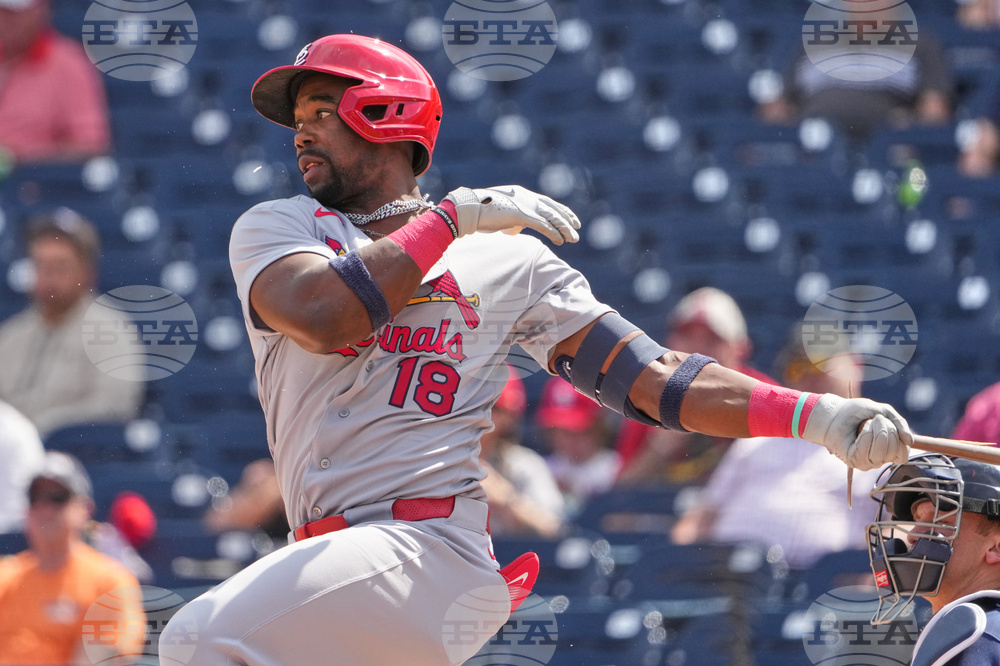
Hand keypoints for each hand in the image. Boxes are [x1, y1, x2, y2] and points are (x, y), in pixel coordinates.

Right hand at [444, 185, 580, 243]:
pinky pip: (542, 225)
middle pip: (553, 208)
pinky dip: (552, 233)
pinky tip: (560, 240)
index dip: (561, 210)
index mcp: (523, 194)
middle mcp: (527, 197)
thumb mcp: (502, 215)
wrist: (469, 210)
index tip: (571, 219)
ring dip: (564, 228)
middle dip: (567, 219)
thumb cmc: (482, 214)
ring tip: (573, 239)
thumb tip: (516, 229)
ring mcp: (524, 205)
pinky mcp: (520, 215)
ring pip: (551, 217)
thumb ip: (513, 219)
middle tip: (577, 228)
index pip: (548, 202)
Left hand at [802, 394, 912, 470]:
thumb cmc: (856, 412)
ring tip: (866, 424)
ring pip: (882, 452)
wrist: (834, 412)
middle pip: (894, 451)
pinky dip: (865, 436)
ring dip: (875, 431)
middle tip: (874, 420)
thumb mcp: (883, 411)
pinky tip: (859, 431)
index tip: (888, 423)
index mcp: (888, 450)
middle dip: (886, 429)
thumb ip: (899, 423)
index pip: (903, 455)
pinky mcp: (854, 461)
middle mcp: (879, 459)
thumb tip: (909, 441)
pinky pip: (867, 451)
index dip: (899, 439)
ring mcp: (867, 462)